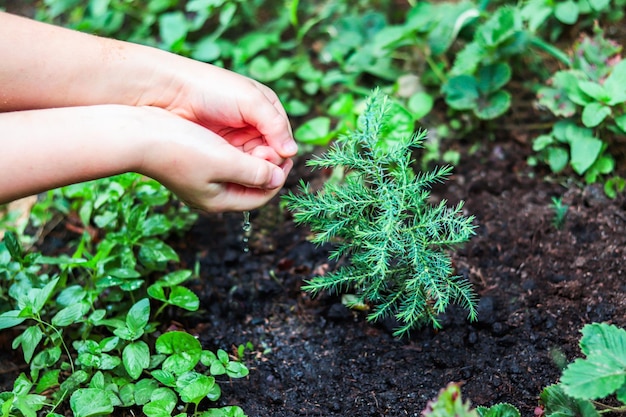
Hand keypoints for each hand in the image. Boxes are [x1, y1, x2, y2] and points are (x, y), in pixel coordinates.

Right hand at [139, 107, 293, 211]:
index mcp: (220, 200)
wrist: (138, 133)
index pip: (262, 196)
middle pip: (252, 183)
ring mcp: (202, 179)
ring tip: (260, 136)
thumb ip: (255, 172)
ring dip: (253, 154)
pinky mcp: (194, 162)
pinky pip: (226, 158)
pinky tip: (240, 132)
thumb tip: (279, 178)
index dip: (279, 176)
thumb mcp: (225, 161)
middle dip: (266, 164)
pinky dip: (238, 148)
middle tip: (273, 144)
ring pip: (239, 169)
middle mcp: (212, 194)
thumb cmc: (181, 148)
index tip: (287, 154)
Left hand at [157, 63, 297, 160]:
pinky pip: (235, 165)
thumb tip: (292, 151)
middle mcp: (254, 125)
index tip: (268, 156)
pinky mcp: (219, 150)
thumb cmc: (211, 88)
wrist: (169, 92)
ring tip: (239, 163)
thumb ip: (274, 124)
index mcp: (266, 109)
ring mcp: (235, 139)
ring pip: (254, 163)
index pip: (283, 139)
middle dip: (266, 161)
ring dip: (251, 167)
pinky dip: (236, 168)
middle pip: (270, 154)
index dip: (279, 151)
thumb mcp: (250, 100)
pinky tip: (229, 167)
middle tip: (254, 161)